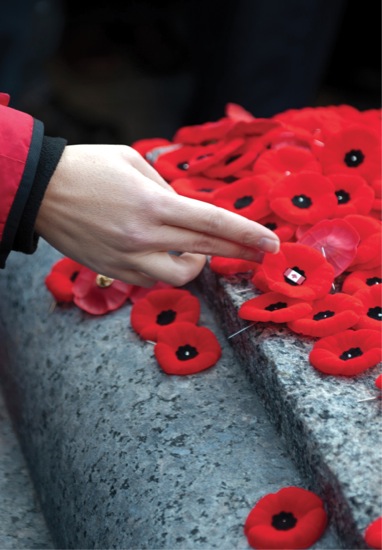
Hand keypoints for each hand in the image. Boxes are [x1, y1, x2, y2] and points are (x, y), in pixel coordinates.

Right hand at [36, 144, 279, 285]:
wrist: (41, 191)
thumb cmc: (88, 167)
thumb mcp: (134, 161)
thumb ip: (168, 189)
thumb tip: (189, 210)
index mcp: (154, 203)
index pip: (213, 222)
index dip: (247, 234)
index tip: (272, 244)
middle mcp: (145, 236)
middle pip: (206, 250)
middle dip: (241, 253)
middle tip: (263, 254)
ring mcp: (128, 259)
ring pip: (180, 276)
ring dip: (195, 263)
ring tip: (192, 250)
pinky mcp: (114, 271)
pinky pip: (151, 279)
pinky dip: (164, 268)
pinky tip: (160, 253)